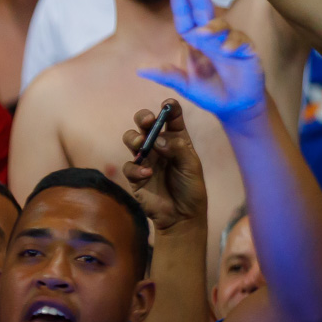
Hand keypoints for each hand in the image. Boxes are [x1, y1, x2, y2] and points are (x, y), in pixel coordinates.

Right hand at [121, 99, 207, 232]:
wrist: (182, 217)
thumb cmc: (191, 188)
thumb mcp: (191, 166)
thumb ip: (177, 149)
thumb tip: (158, 139)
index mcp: (176, 139)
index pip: (170, 117)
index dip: (168, 108)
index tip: (167, 104)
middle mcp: (158, 145)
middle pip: (144, 123)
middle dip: (143, 117)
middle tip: (147, 121)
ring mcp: (145, 159)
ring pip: (131, 139)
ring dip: (134, 138)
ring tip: (141, 144)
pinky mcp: (136, 176)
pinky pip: (129, 166)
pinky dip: (137, 169)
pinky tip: (148, 175)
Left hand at [139, 0, 265, 123]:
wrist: (237, 106)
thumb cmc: (211, 92)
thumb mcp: (185, 85)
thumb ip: (166, 75)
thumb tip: (139, 70)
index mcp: (195, 40)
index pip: (185, 15)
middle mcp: (211, 36)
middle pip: (203, 8)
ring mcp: (229, 40)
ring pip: (221, 24)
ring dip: (213, 27)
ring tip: (204, 35)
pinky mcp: (246, 48)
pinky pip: (239, 39)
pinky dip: (233, 43)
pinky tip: (228, 50)